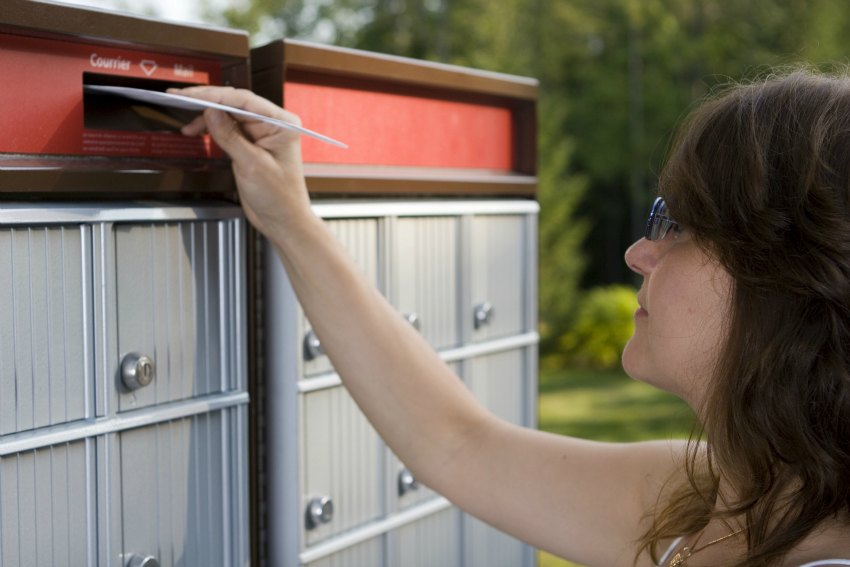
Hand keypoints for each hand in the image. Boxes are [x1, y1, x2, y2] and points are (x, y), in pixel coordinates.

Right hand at [168, 86, 311, 237]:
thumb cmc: (279, 198)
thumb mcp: (252, 165)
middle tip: (178, 98)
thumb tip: (211, 110)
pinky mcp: (250, 144)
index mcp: (282, 124)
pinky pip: (228, 128)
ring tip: (186, 122)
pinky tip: (196, 130)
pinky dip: (211, 128)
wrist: (283, 221)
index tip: (191, 95)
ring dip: (206, 115)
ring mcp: (261, 133)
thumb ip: (230, 136)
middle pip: (235, 103)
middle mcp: (273, 124)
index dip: (215, 95)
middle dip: (207, 101)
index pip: (245, 100)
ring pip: (229, 114)